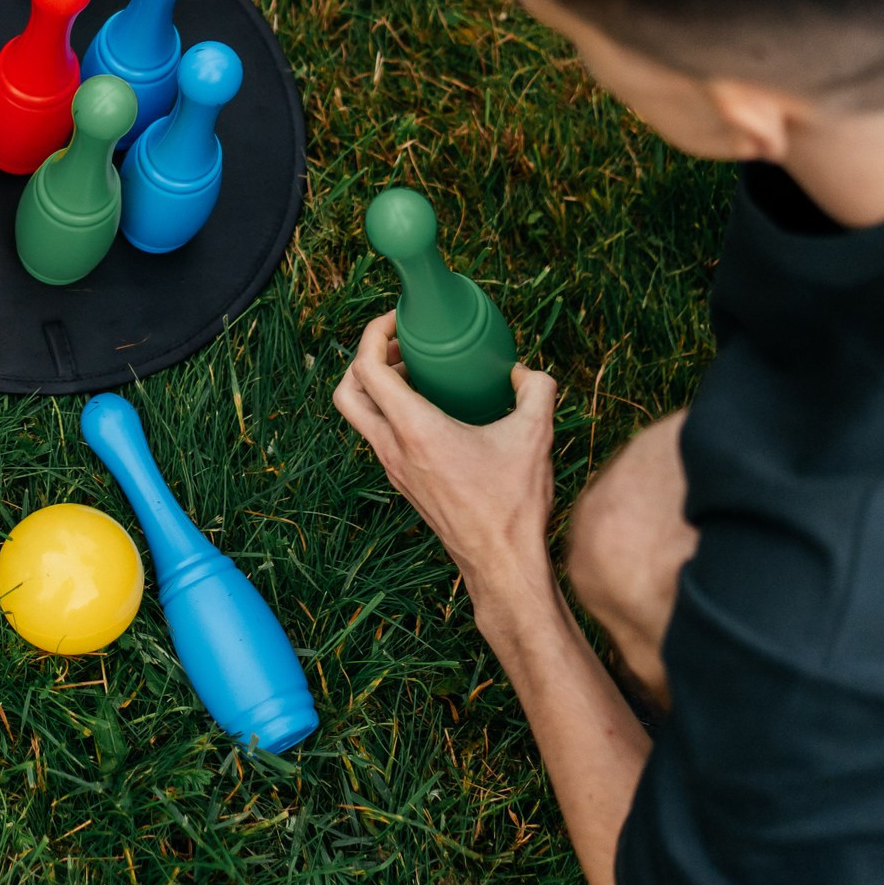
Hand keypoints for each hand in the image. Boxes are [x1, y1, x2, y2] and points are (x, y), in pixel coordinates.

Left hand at [333, 311, 560, 611]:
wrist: (501, 565)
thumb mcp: (536, 436)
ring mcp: (393, 469)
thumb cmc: (513, 506)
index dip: (373, 333)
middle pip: (347, 392)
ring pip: (361, 417)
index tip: (399, 318)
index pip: (366, 368)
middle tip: (400, 344)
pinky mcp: (404, 483)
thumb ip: (536, 390)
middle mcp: (392, 448)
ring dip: (378, 387)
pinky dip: (393, 412)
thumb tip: (523, 371)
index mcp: (413, 430)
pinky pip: (381, 436)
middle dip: (364, 358)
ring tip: (419, 370)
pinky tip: (434, 408)